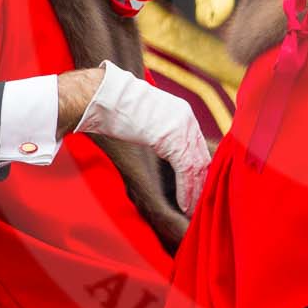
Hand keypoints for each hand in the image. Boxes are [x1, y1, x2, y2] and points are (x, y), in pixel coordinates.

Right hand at [72, 62, 211, 212]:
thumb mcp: (147, 116)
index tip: (199, 187)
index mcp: (183, 113)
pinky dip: (185, 190)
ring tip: (192, 210)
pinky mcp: (173, 140)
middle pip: (202, 157)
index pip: (198, 146)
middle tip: (199, 203)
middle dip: (201, 183)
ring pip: (196, 167)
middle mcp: (187, 119)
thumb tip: (161, 146)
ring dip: (195, 192)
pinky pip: (185, 171)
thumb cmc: (117, 107)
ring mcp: (182, 128)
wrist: (106, 97)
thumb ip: (160, 130)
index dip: (199, 169)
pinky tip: (184, 204)